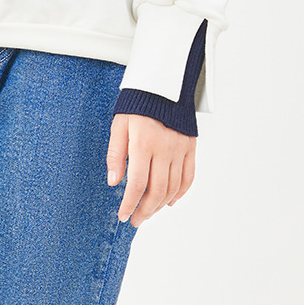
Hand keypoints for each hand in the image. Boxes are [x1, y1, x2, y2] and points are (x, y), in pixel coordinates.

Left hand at [106, 113, 196, 227]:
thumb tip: (113, 183)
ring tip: (148, 212)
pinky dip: (180, 193)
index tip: (123, 216)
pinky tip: (169, 202)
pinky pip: (188, 177)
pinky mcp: (190, 147)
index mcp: (143, 144)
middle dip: (145, 211)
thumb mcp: (119, 127)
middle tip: (135, 220)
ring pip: (173, 188)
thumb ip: (115, 156)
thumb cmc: (137, 105)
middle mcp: (164, 149)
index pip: (137, 185)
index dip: (129, 205)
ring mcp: (180, 149)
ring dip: (160, 205)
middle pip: (157, 191)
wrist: (163, 84)